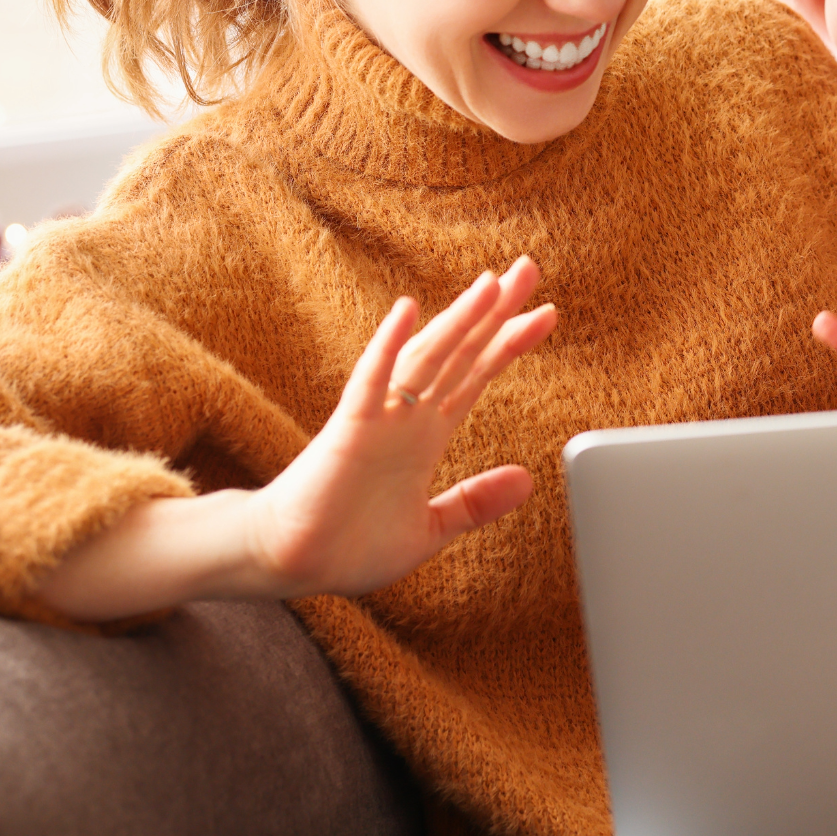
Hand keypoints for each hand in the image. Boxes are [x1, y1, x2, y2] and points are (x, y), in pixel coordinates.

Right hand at [242, 257, 551, 596]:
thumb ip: (473, 502)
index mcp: (427, 436)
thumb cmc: (348, 546)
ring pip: (425, 358)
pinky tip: (408, 311)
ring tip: (491, 283)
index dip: (509, 342)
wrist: (290, 566)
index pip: (475, 374)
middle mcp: (407, 417)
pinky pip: (370, 381)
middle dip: (494, 312)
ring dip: (458, 320)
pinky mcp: (348, 432)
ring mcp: (378, 420)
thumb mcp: (430, 527)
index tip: (546, 313)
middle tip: (528, 268)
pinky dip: (388, 345)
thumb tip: (527, 479)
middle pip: (458, 352)